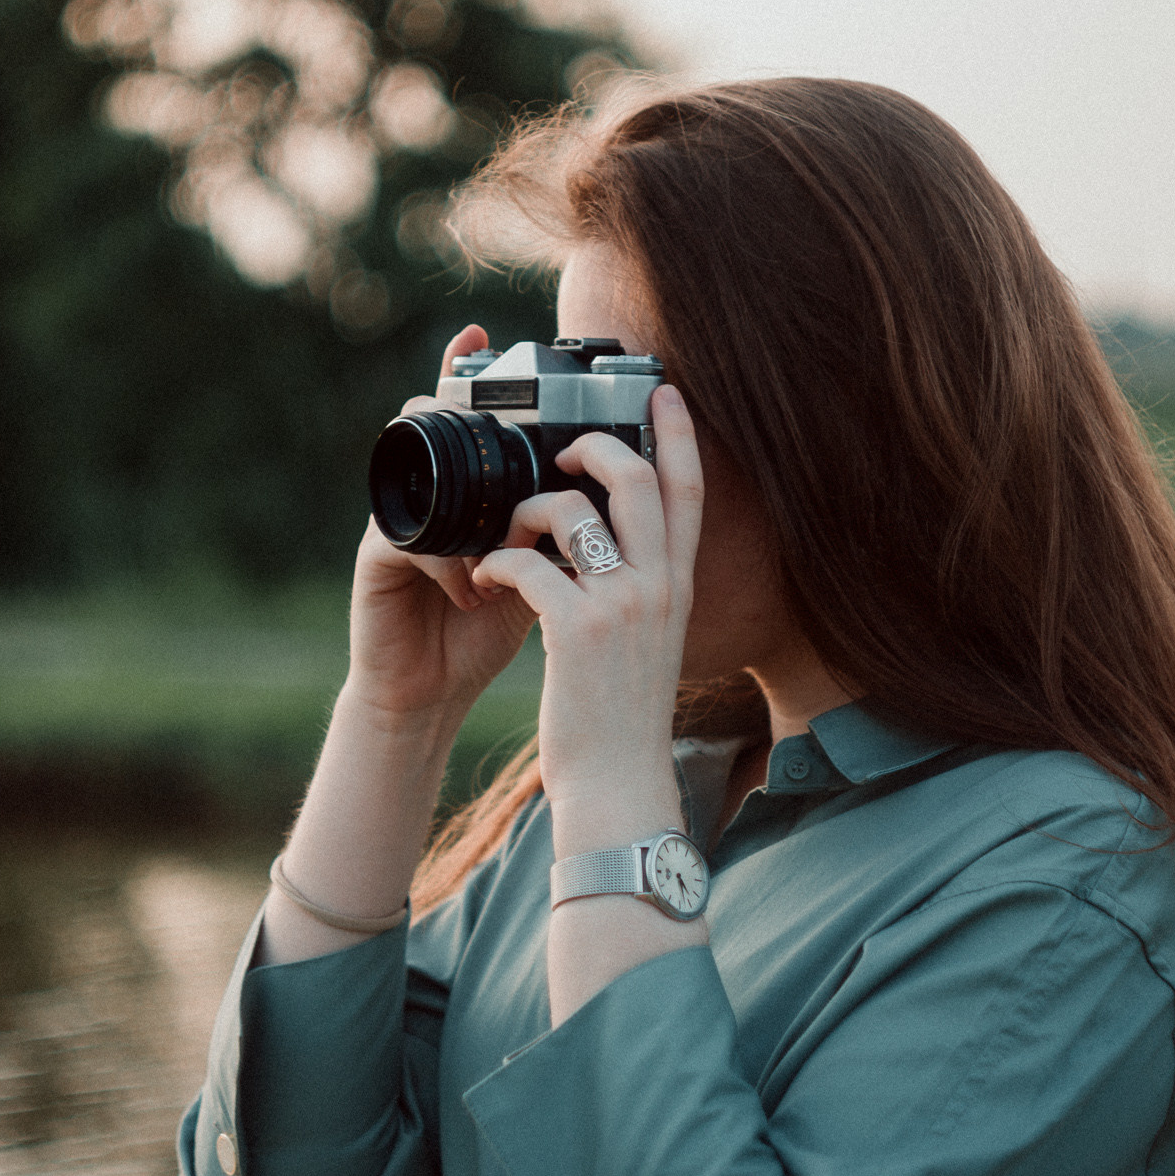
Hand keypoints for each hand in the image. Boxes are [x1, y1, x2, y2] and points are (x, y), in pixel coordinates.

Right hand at [344, 325, 538, 719]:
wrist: (431, 694)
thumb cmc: (486, 629)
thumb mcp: (540, 569)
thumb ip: (568, 526)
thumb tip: (627, 487)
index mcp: (466, 492)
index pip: (463, 418)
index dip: (464, 371)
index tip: (480, 329)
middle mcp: (425, 496)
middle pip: (426, 427)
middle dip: (448, 406)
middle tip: (483, 399)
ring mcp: (396, 523)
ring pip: (414, 475)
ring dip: (461, 495)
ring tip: (499, 519)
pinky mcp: (375, 562)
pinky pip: (409, 541)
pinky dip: (449, 562)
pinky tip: (476, 586)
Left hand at [471, 382, 702, 814]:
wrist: (618, 783)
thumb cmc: (622, 719)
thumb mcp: (650, 644)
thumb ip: (640, 593)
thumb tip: (610, 550)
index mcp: (677, 587)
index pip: (690, 493)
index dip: (681, 435)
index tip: (666, 392)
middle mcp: (658, 587)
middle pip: (639, 479)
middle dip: (595, 446)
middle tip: (562, 450)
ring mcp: (620, 606)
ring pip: (575, 511)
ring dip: (529, 507)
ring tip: (508, 532)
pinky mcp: (575, 629)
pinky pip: (527, 563)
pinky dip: (497, 561)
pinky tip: (484, 578)